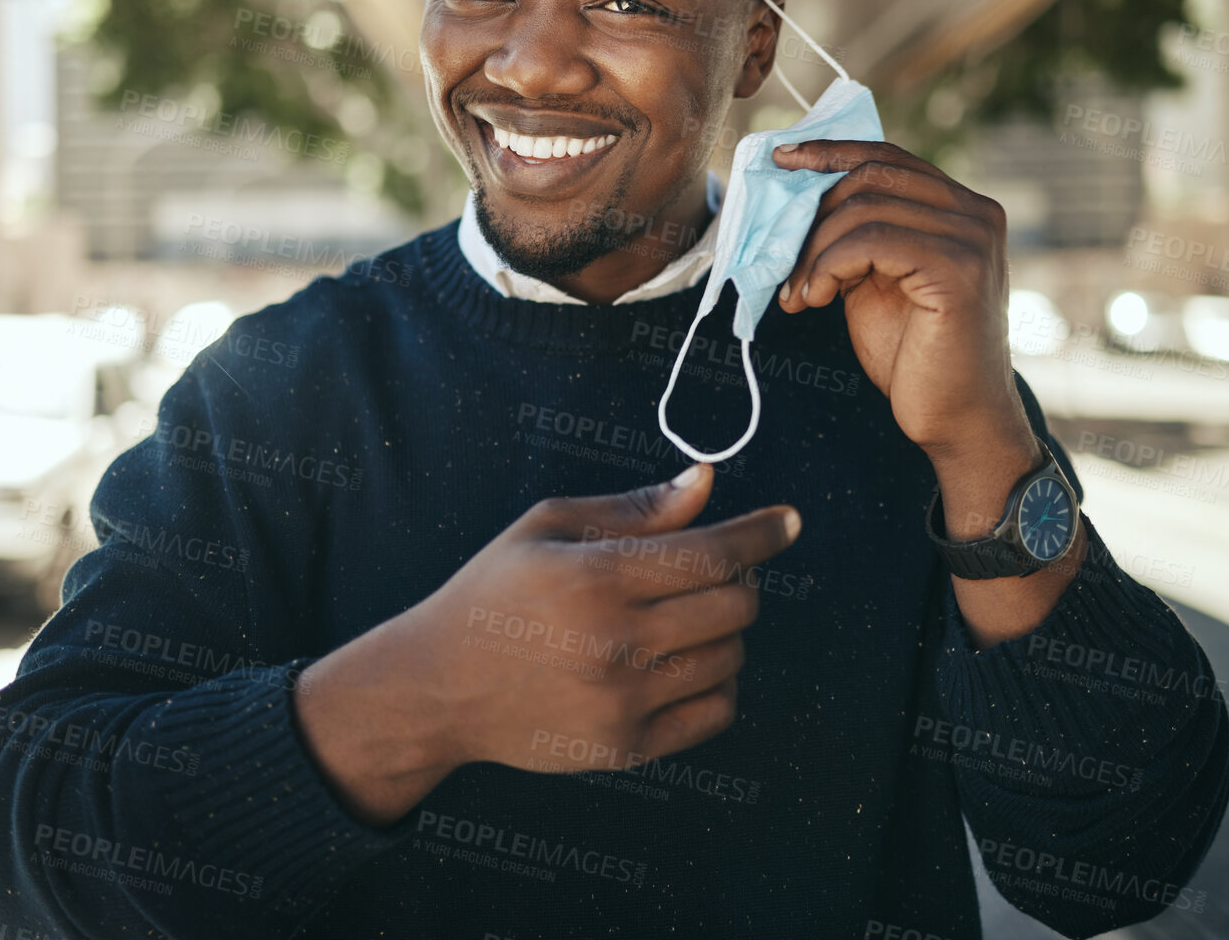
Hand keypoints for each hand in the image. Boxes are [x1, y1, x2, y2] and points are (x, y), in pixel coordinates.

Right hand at [295, 464, 799, 824]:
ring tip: (680, 618)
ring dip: (724, 629)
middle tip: (707, 571)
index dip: (760, 534)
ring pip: (731, 657)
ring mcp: (624, 702)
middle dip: (737, 580)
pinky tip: (680, 661)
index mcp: (596, 577)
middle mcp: (615, 643)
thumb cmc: (495, 592)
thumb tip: (706, 482)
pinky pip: (716, 711)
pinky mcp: (626, 747)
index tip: (788, 522)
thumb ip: (635, 508)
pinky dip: (716, 681)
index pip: (712, 553)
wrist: (439, 685)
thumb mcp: (549, 527)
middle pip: (735, 606)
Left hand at [772, 140, 1033, 461]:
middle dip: (811, 213)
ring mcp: (972, 238)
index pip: (887, 156)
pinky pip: (870, 242)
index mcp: (962, 207)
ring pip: (864, 207)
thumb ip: (858, 235)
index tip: (781, 160)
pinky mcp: (958, 269)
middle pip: (870, 176)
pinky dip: (827, 266)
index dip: (829, 153)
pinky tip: (813, 299)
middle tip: (778, 258)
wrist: (956, 420)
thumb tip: (798, 198)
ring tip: (796, 293)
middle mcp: (977, 212)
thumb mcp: (878, 279)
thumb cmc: (914, 354)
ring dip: (812, 250)